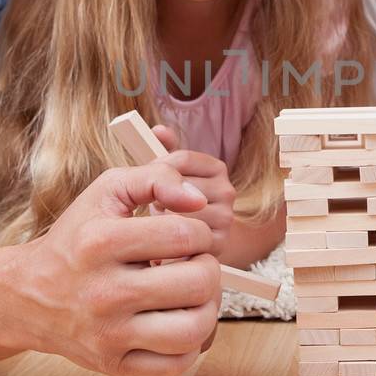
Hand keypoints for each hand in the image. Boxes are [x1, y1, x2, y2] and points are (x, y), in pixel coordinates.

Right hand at [14, 161, 220, 375]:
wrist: (28, 295)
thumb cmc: (77, 238)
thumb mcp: (106, 192)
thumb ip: (157, 178)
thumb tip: (199, 200)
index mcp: (101, 242)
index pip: (185, 235)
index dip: (199, 232)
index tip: (186, 236)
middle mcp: (103, 291)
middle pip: (198, 283)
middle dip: (208, 269)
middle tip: (193, 265)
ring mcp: (108, 334)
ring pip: (194, 330)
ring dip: (207, 308)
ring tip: (192, 296)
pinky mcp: (114, 364)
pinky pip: (178, 364)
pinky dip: (191, 344)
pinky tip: (178, 322)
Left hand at [145, 124, 234, 257]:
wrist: (186, 244)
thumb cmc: (173, 203)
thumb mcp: (167, 175)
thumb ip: (163, 151)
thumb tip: (158, 130)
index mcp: (216, 169)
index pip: (181, 160)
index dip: (157, 170)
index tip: (149, 181)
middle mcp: (227, 191)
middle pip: (181, 187)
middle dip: (160, 196)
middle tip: (155, 205)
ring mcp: (226, 219)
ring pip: (182, 212)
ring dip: (164, 219)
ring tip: (161, 224)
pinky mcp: (219, 244)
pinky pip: (186, 237)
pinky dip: (171, 239)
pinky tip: (166, 242)